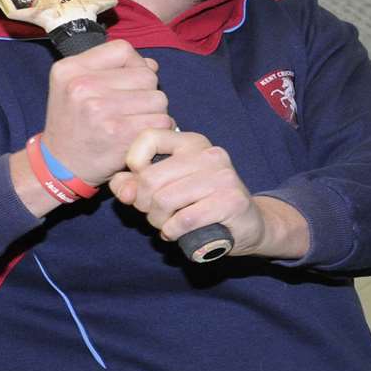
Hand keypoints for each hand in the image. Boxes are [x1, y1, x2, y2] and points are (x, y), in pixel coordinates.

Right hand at [41, 40, 174, 185]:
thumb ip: (111, 69)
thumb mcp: (75, 87)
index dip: (135, 64)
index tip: (130, 82)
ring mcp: (100, 109)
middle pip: (146, 75)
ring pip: (158, 98)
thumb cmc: (74, 125)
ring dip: (154, 112)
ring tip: (135, 122)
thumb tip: (151, 65)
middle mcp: (82, 85)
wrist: (60, 166)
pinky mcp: (119, 132)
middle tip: (131, 109)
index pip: (123, 49)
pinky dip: (158, 129)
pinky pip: (161, 120)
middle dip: (147, 92)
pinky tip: (141, 134)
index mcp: (70, 69)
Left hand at [111, 128, 269, 253]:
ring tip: (167, 225)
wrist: (250, 224)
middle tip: (154, 215)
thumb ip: (137, 184)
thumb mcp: (166, 189)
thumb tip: (121, 186)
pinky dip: (173, 232)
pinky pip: (184, 219)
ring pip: (164, 200)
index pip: (148, 137)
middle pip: (150, 178)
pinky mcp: (231, 201)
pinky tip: (178, 233)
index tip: (142, 184)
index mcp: (192, 142)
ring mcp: (223, 176)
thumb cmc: (202, 205)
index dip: (134, 164)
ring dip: (158, 221)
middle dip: (143, 204)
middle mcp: (209, 153)